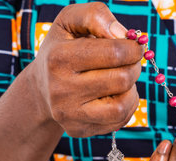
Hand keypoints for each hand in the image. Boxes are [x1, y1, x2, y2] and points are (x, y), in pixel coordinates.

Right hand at [29, 2, 143, 136]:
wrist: (42, 88)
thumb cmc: (62, 49)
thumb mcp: (70, 21)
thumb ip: (95, 15)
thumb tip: (123, 35)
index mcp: (59, 58)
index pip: (115, 53)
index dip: (133, 47)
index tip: (131, 45)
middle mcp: (61, 90)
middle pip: (122, 79)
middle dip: (133, 67)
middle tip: (128, 62)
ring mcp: (69, 114)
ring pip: (122, 106)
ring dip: (131, 90)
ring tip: (121, 79)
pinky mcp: (78, 130)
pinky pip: (118, 121)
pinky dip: (125, 105)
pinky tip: (114, 95)